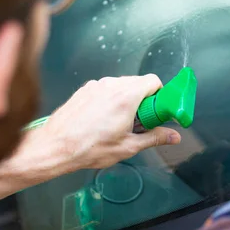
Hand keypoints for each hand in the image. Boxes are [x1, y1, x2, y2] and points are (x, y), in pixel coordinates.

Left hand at [0, 75, 181, 184]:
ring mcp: (96, 85)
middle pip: (137, 83)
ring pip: (120, 86)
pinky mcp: (84, 89)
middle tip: (141, 121)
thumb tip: (174, 136)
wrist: (55, 146)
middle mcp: (111, 85)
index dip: (160, 95)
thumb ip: (154, 138)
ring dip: (126, 100)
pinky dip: (110, 100)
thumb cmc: (89, 148)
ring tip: (120, 123)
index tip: (158, 110)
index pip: (153, 81)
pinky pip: (105, 89)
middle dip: (144, 99)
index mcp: (126, 96)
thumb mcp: (128, 146)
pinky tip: (103, 120)